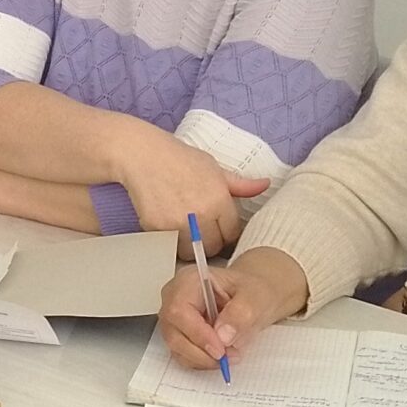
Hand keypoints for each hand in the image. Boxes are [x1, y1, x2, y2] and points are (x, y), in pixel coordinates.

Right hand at [114, 131, 270, 257]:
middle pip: (214, 246)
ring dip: (190, 246)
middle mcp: (202, 213)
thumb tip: (265, 184)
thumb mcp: (213, 167)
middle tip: (201, 230)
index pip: (232, 232)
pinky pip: (170, 245)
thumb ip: (239, 184)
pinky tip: (168, 225)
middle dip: (210, 241)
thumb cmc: (179, 158)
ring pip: (191, 251)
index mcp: (219, 199)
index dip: (226, 231)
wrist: (141, 155)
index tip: (218, 227)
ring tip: (185, 230)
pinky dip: (171, 241)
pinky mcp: (157, 228)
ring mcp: (178, 223)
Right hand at [156, 248, 308, 371]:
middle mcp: (174, 297)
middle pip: (173, 332)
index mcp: (189, 280)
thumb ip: (241, 313)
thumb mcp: (256, 297)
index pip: (179, 310)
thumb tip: (223, 335)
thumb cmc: (252, 291)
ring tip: (230, 355)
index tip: (220, 350)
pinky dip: (202, 361)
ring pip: (176, 347)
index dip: (197, 334)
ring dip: (203, 359)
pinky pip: (182, 354)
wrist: (253, 298)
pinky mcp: (178, 334)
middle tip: (229, 357)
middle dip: (201, 351)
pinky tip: (221, 356)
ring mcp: (174, 318)